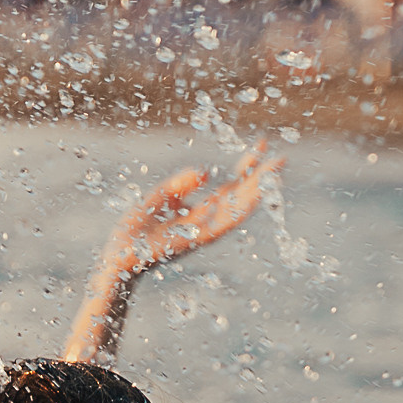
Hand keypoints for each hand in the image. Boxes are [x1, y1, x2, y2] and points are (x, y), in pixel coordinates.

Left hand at [103, 145, 280, 282]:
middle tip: (281, 157)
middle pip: (242, 195)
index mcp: (201, 209)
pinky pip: (225, 222)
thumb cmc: (135, 231)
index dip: (247, 165)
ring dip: (259, 191)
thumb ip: (181, 184)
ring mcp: (206, 230)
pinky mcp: (198, 238)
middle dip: (261, 177)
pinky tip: (255, 195)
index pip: (231, 184)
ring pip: (240, 209)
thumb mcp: (159, 197)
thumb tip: (206, 173)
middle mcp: (208, 220)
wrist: (121, 256)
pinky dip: (241, 209)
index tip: (262, 145)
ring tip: (276, 173)